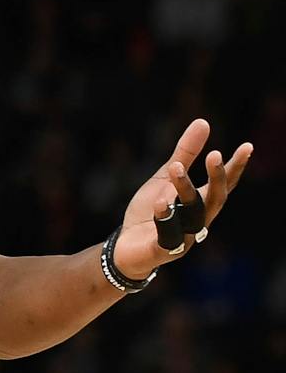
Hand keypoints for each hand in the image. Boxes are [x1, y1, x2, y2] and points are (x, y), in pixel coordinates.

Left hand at [113, 119, 252, 280]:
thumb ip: (184, 154)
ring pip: (192, 215)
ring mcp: (182, 238)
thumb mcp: (164, 179)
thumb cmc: (149, 213)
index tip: (247, 147)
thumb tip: (203, 121)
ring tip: (175, 167)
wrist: (124, 249)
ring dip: (185, 190)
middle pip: (215, 200)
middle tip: (215, 155)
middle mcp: (197, 221)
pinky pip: (168, 236)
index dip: (235, 168)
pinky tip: (159, 203)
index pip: (224, 185)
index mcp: (200, 203)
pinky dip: (165, 219)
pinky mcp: (162, 251)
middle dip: (217, 178)